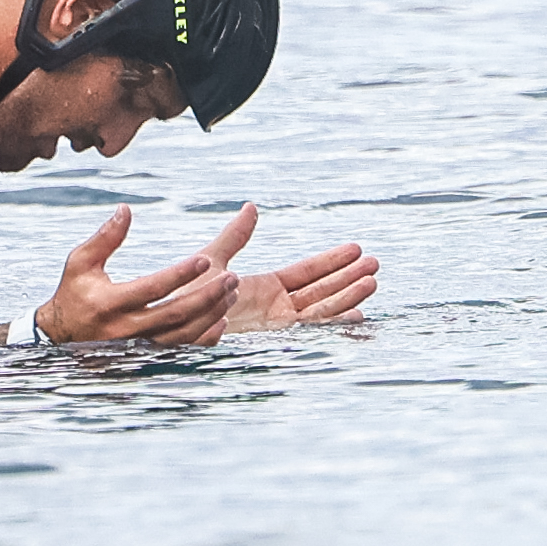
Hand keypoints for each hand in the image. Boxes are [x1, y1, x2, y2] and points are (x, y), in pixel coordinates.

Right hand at [35, 205, 238, 346]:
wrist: (60, 339)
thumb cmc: (73, 294)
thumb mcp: (80, 263)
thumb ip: (105, 238)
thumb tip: (126, 209)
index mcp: (109, 303)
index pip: (153, 288)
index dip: (181, 274)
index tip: (205, 260)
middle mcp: (125, 328)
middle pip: (175, 314)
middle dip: (207, 296)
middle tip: (232, 278)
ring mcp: (138, 346)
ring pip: (183, 334)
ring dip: (211, 314)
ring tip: (231, 292)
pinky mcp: (146, 357)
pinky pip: (183, 351)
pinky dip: (205, 337)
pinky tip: (221, 319)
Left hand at [189, 202, 377, 332]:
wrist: (171, 320)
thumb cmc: (184, 294)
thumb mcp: (213, 259)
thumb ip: (235, 237)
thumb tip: (251, 207)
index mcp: (266, 287)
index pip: (307, 272)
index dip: (331, 261)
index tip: (355, 249)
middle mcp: (276, 307)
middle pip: (322, 290)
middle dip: (348, 278)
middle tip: (375, 263)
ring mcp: (277, 324)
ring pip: (322, 308)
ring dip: (348, 296)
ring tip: (373, 281)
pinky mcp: (275, 337)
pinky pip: (310, 329)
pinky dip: (333, 321)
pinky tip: (356, 315)